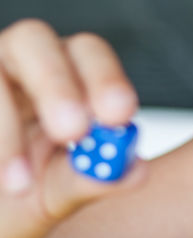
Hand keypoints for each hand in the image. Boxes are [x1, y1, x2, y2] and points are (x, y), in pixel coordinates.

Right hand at [0, 19, 146, 237]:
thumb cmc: (16, 197)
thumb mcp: (56, 193)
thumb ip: (93, 178)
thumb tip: (136, 170)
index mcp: (63, 72)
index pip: (88, 53)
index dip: (105, 78)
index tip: (119, 116)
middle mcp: (18, 61)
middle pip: (34, 41)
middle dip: (56, 85)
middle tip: (73, 131)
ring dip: (9, 133)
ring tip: (19, 186)